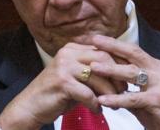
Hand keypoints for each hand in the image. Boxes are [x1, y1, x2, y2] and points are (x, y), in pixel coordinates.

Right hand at [0, 42, 125, 129]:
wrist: (30, 106)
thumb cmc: (57, 94)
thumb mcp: (76, 78)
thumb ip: (94, 72)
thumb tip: (121, 74)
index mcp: (72, 48)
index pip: (103, 50)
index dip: (119, 63)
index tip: (129, 76)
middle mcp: (68, 53)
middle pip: (103, 59)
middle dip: (117, 76)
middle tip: (124, 91)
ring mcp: (64, 66)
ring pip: (98, 77)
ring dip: (109, 93)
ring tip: (114, 104)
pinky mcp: (62, 82)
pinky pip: (88, 93)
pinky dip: (95, 104)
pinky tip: (97, 110)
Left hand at [85, 35, 159, 129]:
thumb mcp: (144, 95)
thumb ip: (128, 89)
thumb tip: (108, 85)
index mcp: (155, 67)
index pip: (133, 50)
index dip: (116, 44)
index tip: (98, 39)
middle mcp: (158, 71)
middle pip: (133, 53)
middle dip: (112, 46)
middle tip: (94, 41)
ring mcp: (159, 84)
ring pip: (132, 72)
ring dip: (111, 69)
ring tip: (93, 68)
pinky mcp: (157, 100)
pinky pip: (133, 98)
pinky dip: (117, 99)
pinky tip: (103, 100)